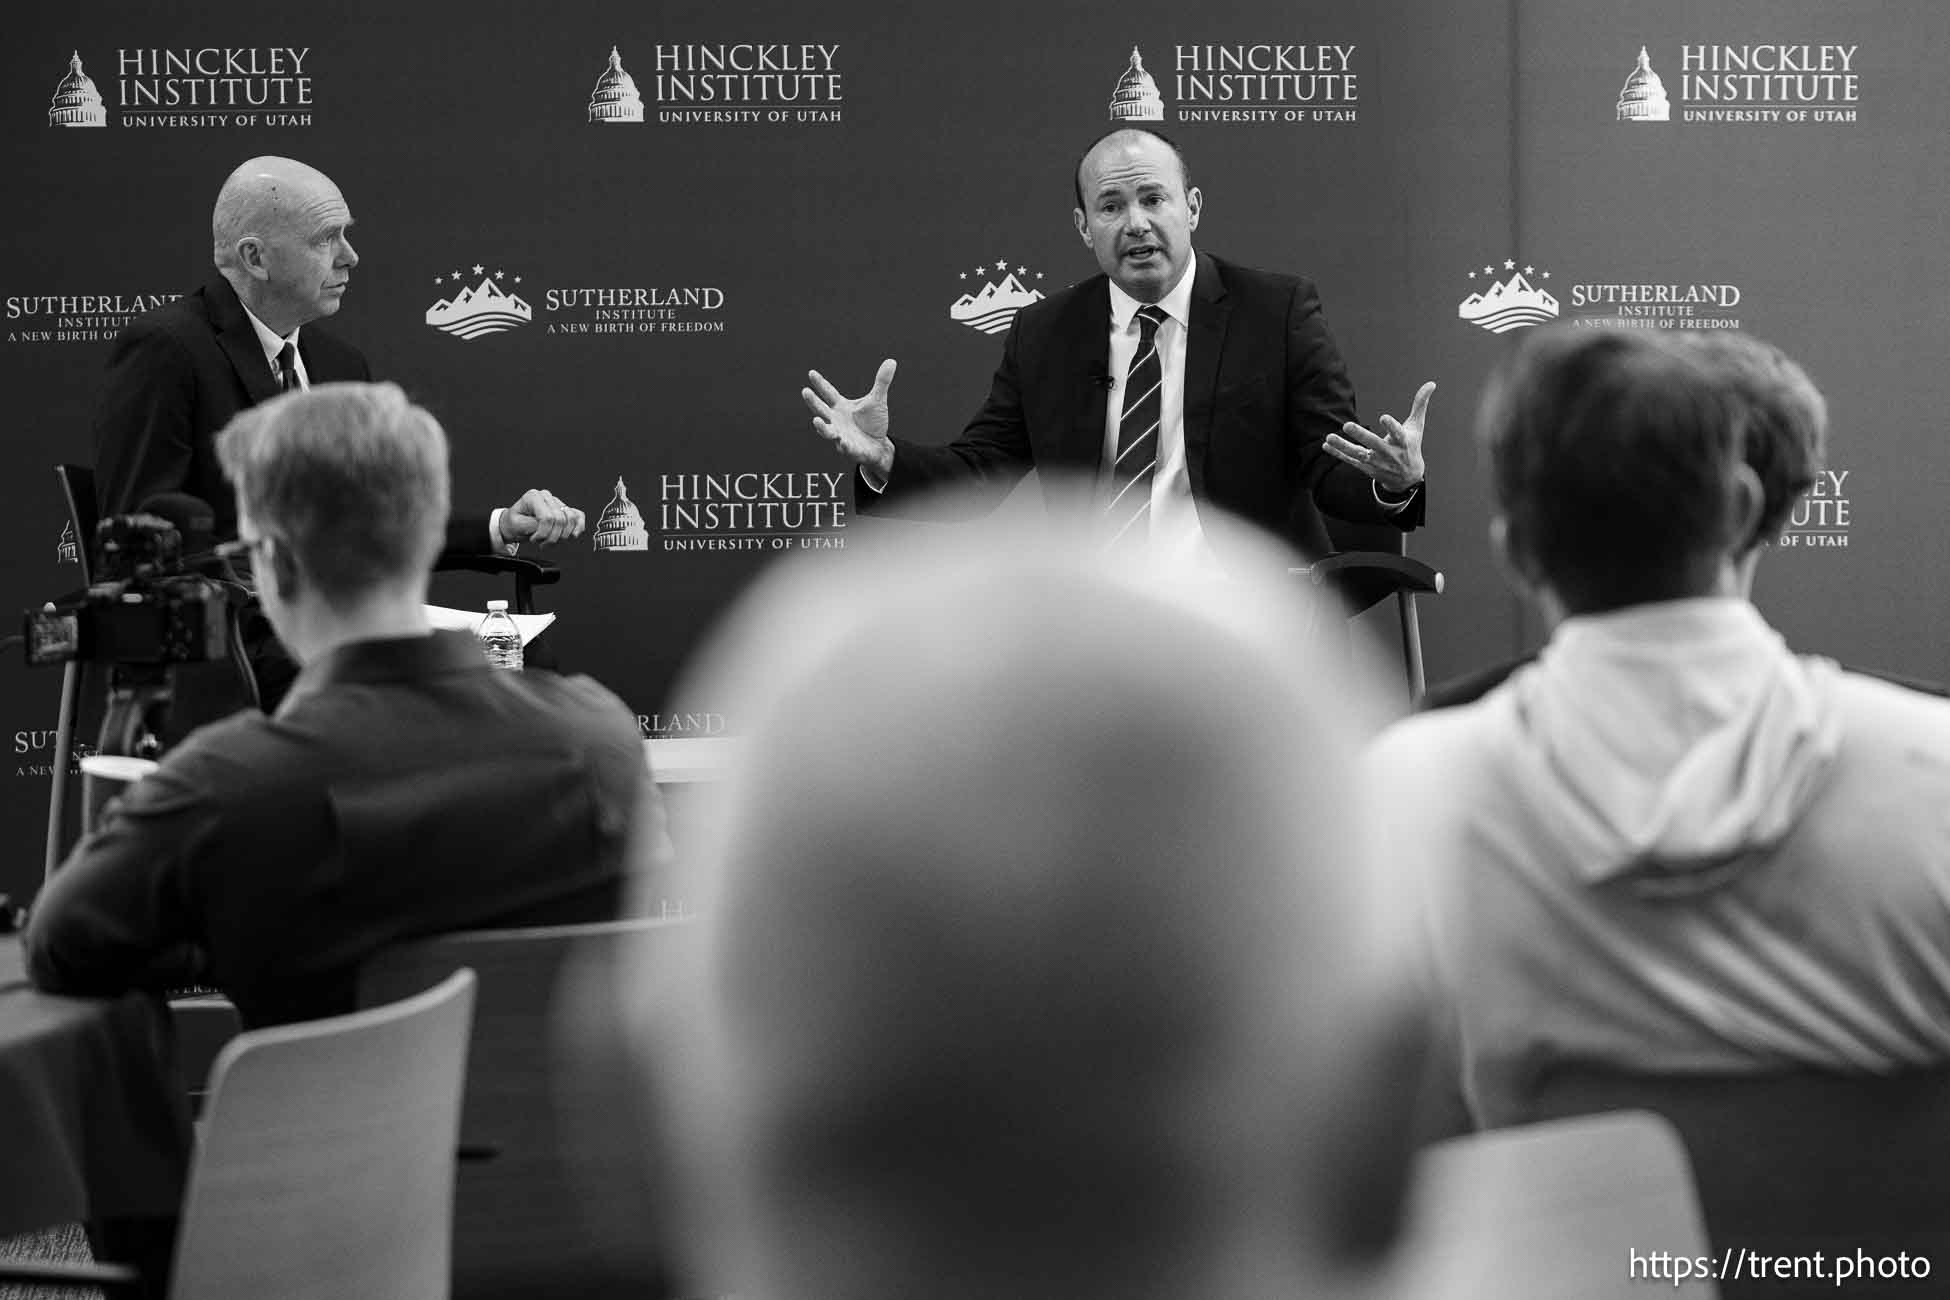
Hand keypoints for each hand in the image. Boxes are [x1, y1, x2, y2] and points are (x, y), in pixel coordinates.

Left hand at [500, 489, 584, 546]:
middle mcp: (547, 496)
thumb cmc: (514, 523)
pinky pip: (579, 515)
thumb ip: (533, 525)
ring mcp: (557, 502)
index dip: (544, 533)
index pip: (548, 517)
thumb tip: (549, 528)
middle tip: (542, 544)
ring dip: (563, 535)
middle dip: (552, 537)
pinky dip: (579, 526)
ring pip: (571, 519)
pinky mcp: (564, 509)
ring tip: (550, 542)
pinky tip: (573, 535)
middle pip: (560, 520)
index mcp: (534, 496)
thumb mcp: (517, 525)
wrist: (514, 524)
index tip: (534, 540)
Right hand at [802, 360, 897, 475]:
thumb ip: (881, 382)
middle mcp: (836, 420)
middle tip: (805, 391)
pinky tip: (842, 442)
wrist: (878, 445)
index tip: (811, 373)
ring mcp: (840, 435)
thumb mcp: (877, 400)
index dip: (820, 384)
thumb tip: (891, 361)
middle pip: (822, 410)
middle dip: (813, 402)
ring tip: (816, 420)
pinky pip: (844, 447)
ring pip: (827, 431)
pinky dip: (843, 445)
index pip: (828, 393)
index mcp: (840, 407)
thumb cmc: (872, 422)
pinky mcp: (849, 449)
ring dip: (821, 427)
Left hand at [1324, 380, 1434, 495]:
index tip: (1383, 417)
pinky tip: (1326, 445)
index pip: (1398, 434)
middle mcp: (1389, 454)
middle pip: (1374, 445)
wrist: (1407, 478)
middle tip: (1347, 425)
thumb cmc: (1411, 447)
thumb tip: (1431, 383)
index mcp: (1403, 443)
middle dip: (1361, 436)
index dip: (1391, 426)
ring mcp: (1376, 462)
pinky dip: (1338, 454)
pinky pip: (1350, 461)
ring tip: (1329, 437)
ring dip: (1343, 446)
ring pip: (1358, 455)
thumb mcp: (1417, 427)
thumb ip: (1420, 405)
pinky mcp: (1366, 468)